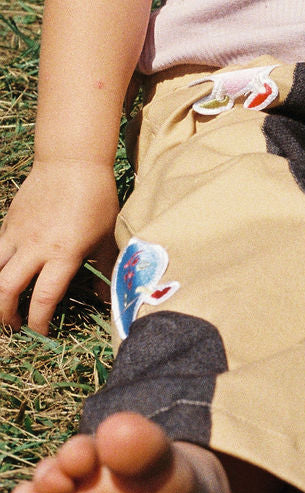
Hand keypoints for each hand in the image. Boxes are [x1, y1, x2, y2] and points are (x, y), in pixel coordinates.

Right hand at [0, 160, 119, 333]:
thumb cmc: (97, 199)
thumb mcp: (106, 236)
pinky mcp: (8, 222)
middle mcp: (35, 248)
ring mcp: (17, 234)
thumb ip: (105, 268)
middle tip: (14, 325)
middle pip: (6, 291)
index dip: (39, 321)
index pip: (44, 298)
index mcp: (63, 254)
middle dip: (6, 315)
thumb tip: (107, 295)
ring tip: (2, 303)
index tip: (41, 331)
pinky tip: (3, 274)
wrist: (72, 161)